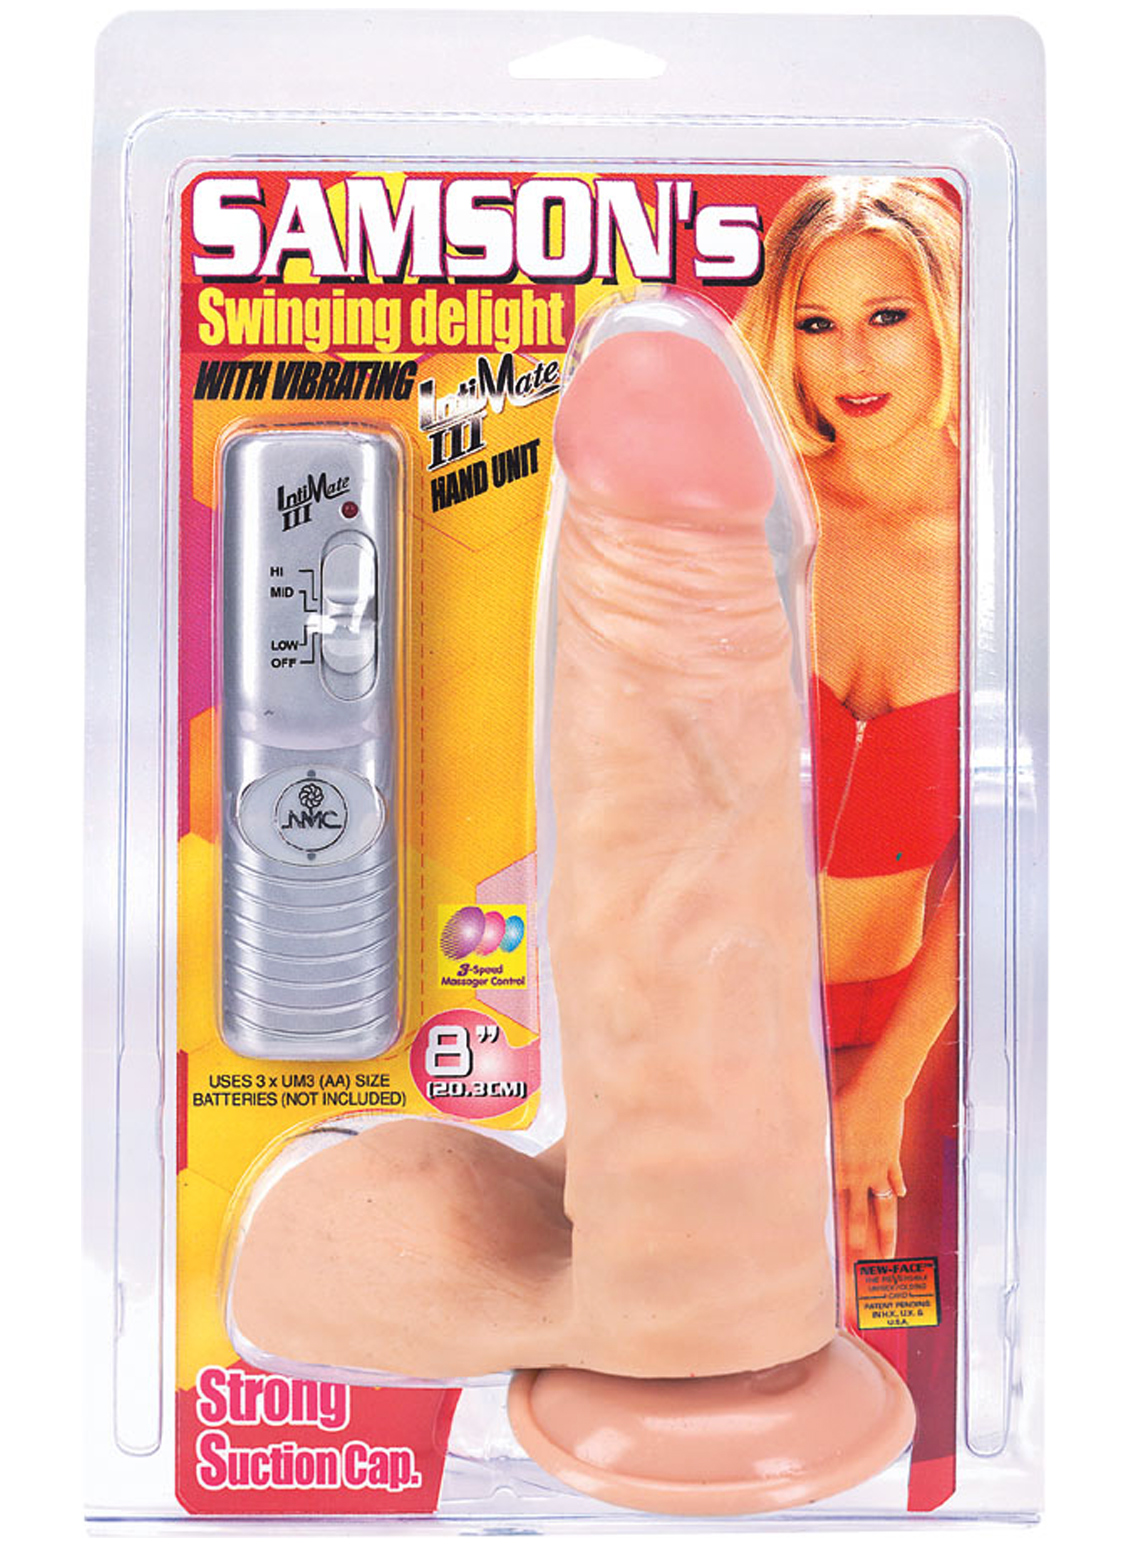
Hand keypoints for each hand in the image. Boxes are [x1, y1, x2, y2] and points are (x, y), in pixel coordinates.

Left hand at [833, 1072, 906, 1260]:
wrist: (878, 1090)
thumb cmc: (846, 1104)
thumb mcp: (824, 1130)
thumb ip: (820, 1154)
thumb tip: (809, 1167)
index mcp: (841, 1169)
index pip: (839, 1212)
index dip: (840, 1237)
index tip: (841, 1260)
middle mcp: (861, 1174)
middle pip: (861, 1218)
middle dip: (861, 1247)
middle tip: (862, 1271)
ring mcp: (880, 1167)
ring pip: (884, 1208)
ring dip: (886, 1233)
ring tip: (888, 1255)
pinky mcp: (892, 1155)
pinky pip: (894, 1177)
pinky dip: (896, 1187)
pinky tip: (901, 1196)